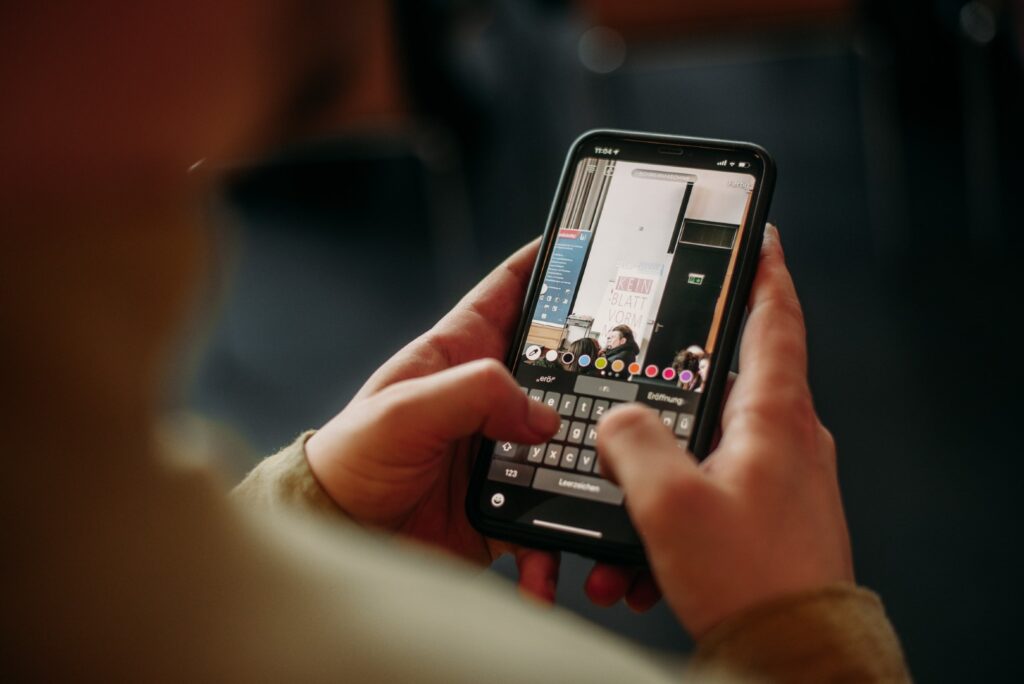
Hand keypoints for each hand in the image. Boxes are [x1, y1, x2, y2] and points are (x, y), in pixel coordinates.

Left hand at [306, 241, 660, 608]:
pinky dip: (559, 538)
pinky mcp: (507, 501)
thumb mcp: (402, 410)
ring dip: (587, 461)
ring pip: (568, 441)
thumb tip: (540, 414)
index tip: (593, 246)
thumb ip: (472, 393)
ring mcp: (501, 448)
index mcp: (457, 353)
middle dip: (595, 370)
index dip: (549, 264)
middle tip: (635, 375)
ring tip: (609, 475)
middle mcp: (486, 396)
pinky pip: (551, 516)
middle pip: (558, 368)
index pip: (510, 292)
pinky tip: (551, 559)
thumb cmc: (352, 460)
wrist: (342, 537)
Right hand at [598, 225, 852, 637]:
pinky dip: (675, 508)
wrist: (791, 655)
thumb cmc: (750, 578)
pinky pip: (713, 491)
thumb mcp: (670, 502)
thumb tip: (617, 422)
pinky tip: (642, 551)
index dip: (764, 271)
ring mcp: (784, 479)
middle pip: (729, 381)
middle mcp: (789, 440)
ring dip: (662, 471)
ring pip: (710, 446)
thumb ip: (633, 442)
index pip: (775, 318)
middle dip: (677, 385)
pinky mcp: (771, 515)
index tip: (759, 237)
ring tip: (627, 509)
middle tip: (641, 380)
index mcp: (776, 416)